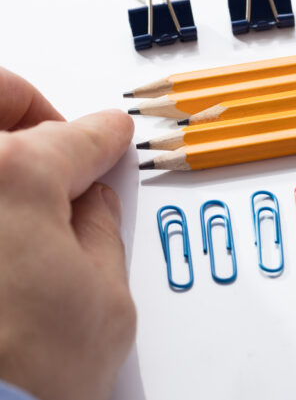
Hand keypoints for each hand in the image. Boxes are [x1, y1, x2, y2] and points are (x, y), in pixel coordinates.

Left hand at [0, 68, 134, 399]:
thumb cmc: (16, 382)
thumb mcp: (104, 303)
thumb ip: (98, 234)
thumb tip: (86, 210)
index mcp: (16, 173)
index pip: (77, 135)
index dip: (103, 140)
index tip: (106, 140)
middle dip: (22, 102)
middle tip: (43, 128)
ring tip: (11, 169)